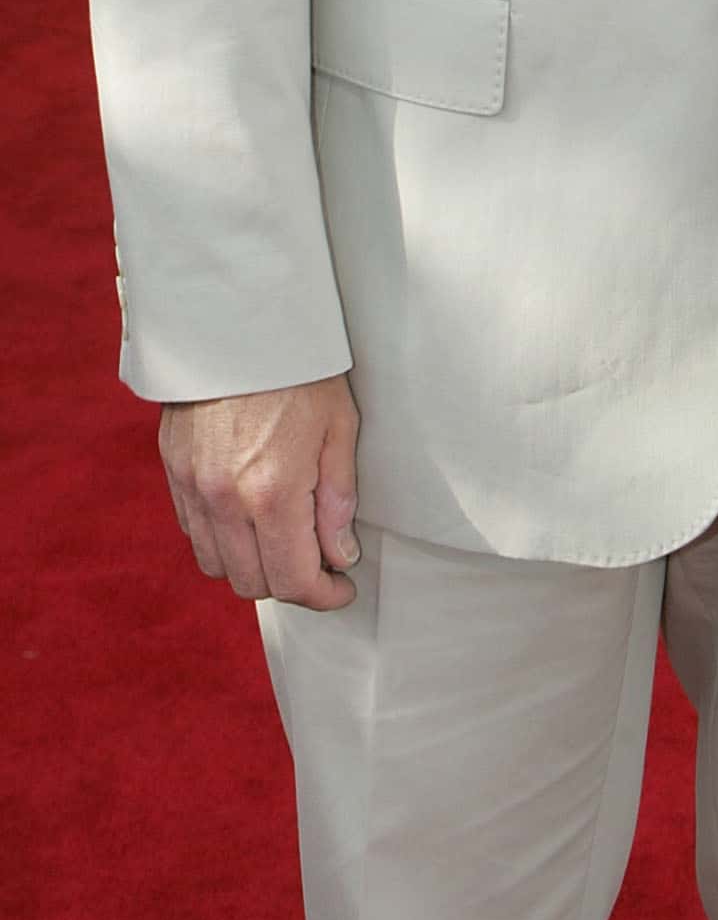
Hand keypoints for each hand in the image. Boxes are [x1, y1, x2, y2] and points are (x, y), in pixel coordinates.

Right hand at [159, 375, 360, 610]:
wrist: (239, 323)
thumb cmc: (299, 369)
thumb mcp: (339, 427)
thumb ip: (338, 500)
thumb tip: (340, 555)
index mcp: (273, 492)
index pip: (293, 579)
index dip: (323, 596)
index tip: (342, 588)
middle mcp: (225, 500)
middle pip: (253, 583)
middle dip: (290, 583)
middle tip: (319, 562)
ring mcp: (193, 488)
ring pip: (218, 565)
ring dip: (253, 565)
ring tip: (284, 539)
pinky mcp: (173, 471)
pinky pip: (195, 532)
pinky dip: (222, 540)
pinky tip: (249, 516)